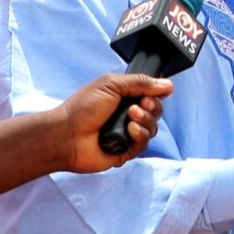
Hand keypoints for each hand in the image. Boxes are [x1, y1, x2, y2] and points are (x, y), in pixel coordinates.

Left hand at [55, 73, 173, 172]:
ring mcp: (127, 133)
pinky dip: (140, 136)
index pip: (152, 94)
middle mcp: (128, 115)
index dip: (155, 94)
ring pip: (153, 128)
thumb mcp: (111, 84)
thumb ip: (141, 82)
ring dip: (145, 121)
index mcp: (124, 97)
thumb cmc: (82, 109)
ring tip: (130, 118)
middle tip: (137, 106)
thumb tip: (167, 84)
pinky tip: (129, 132)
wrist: (66, 135)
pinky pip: (145, 144)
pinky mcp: (126, 151)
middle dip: (151, 108)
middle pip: (156, 111)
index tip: (149, 94)